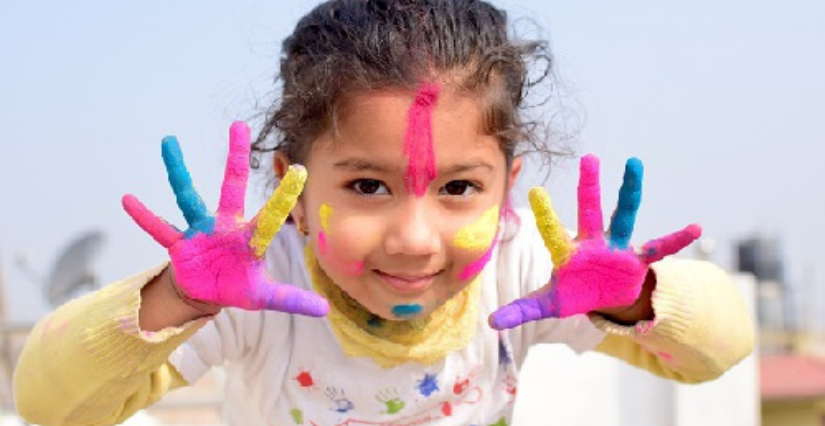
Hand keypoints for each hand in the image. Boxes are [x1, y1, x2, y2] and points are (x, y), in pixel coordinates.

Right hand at [122, 121, 328, 315]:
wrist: (205, 291)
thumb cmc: (237, 286)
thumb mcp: (264, 297)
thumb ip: (292, 299)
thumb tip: (325, 310)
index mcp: (250, 237)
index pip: (272, 215)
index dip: (285, 197)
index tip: (301, 171)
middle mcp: (225, 225)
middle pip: (232, 186)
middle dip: (236, 157)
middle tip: (239, 125)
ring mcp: (200, 230)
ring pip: (187, 196)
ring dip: (177, 171)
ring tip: (168, 141)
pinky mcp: (179, 243)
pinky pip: (159, 228)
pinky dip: (144, 216)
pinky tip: (128, 199)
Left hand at [489, 154, 699, 329]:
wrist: (605, 298)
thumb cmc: (574, 293)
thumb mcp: (548, 304)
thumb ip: (521, 310)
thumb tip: (490, 323)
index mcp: (568, 253)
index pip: (554, 232)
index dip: (546, 214)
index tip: (535, 190)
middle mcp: (593, 243)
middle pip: (590, 211)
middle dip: (589, 186)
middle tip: (588, 157)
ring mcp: (617, 248)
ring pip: (625, 216)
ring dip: (630, 192)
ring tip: (635, 164)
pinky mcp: (638, 260)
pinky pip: (659, 248)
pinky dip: (676, 240)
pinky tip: (695, 228)